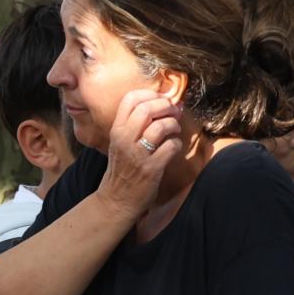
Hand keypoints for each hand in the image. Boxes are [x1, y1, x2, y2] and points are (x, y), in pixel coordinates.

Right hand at [98, 89, 182, 223]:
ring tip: (175, 130)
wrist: (116, 200)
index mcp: (116, 130)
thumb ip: (135, 124)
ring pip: (161, 127)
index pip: (130, 99)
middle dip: (166, 106)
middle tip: (174, 111)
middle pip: (147, 109)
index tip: (162, 99)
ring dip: (174, 125)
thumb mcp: (120, 143)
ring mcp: (137, 154)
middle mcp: (124, 139)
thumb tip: (162, 103)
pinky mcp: (151, 168)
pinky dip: (177, 144)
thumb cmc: (123, 169)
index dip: (151, 94)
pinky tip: (173, 147)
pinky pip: (171, 146)